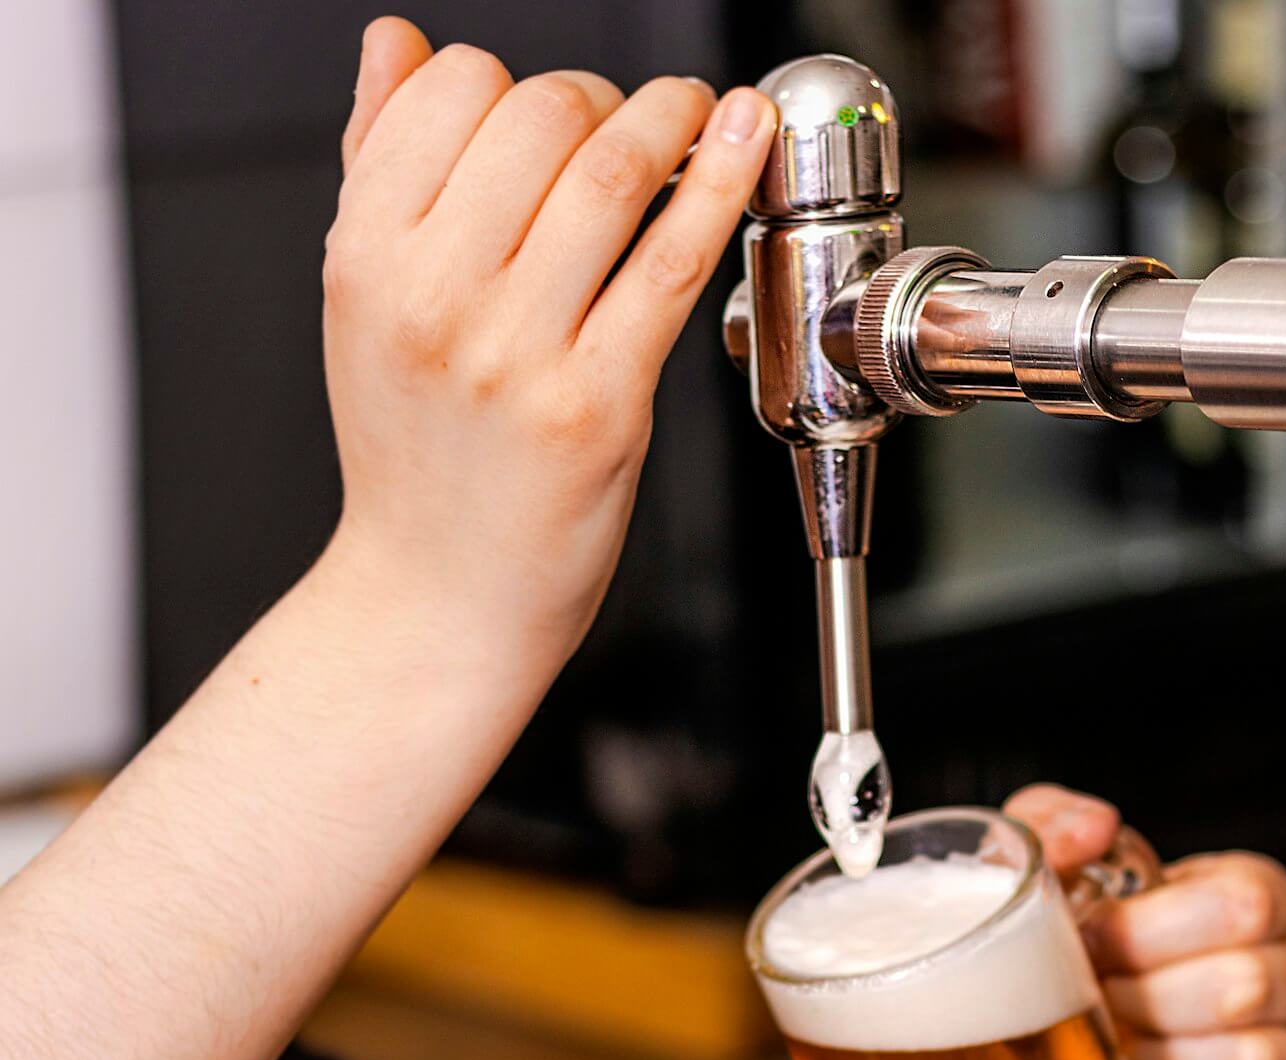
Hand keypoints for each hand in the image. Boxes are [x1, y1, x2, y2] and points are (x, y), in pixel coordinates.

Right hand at [320, 20, 775, 700]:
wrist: (437, 600)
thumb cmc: (416, 462)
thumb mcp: (367, 309)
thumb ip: (377, 169)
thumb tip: (393, 44)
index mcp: (366, 261)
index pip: (451, 89)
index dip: (515, 81)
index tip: (554, 115)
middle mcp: (434, 299)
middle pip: (540, 115)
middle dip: (602, 100)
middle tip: (629, 128)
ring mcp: (516, 353)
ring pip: (611, 171)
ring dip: (671, 120)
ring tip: (692, 119)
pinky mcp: (597, 403)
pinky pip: (673, 261)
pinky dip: (720, 182)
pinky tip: (741, 139)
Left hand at [1006, 784, 1285, 1059]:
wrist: (1045, 1035)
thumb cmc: (1065, 942)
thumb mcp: (1044, 868)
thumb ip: (1053, 824)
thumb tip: (1093, 828)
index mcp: (1256, 900)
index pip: (1245, 905)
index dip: (1147, 929)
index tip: (1088, 938)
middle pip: (1243, 985)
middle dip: (1141, 997)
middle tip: (1094, 1000)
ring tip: (1114, 1052)